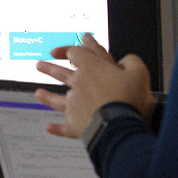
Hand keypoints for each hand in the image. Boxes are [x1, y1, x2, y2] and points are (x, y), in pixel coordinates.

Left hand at [34, 33, 153, 138]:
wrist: (119, 126)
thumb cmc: (129, 99)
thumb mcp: (139, 73)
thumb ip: (131, 62)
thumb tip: (126, 60)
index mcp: (92, 69)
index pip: (76, 53)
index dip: (69, 49)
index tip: (62, 50)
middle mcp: (79, 85)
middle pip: (60, 74)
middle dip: (50, 68)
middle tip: (40, 65)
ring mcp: (75, 105)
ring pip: (57, 100)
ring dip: (47, 96)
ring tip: (38, 93)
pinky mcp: (76, 124)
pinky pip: (64, 127)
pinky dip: (57, 128)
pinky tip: (49, 127)